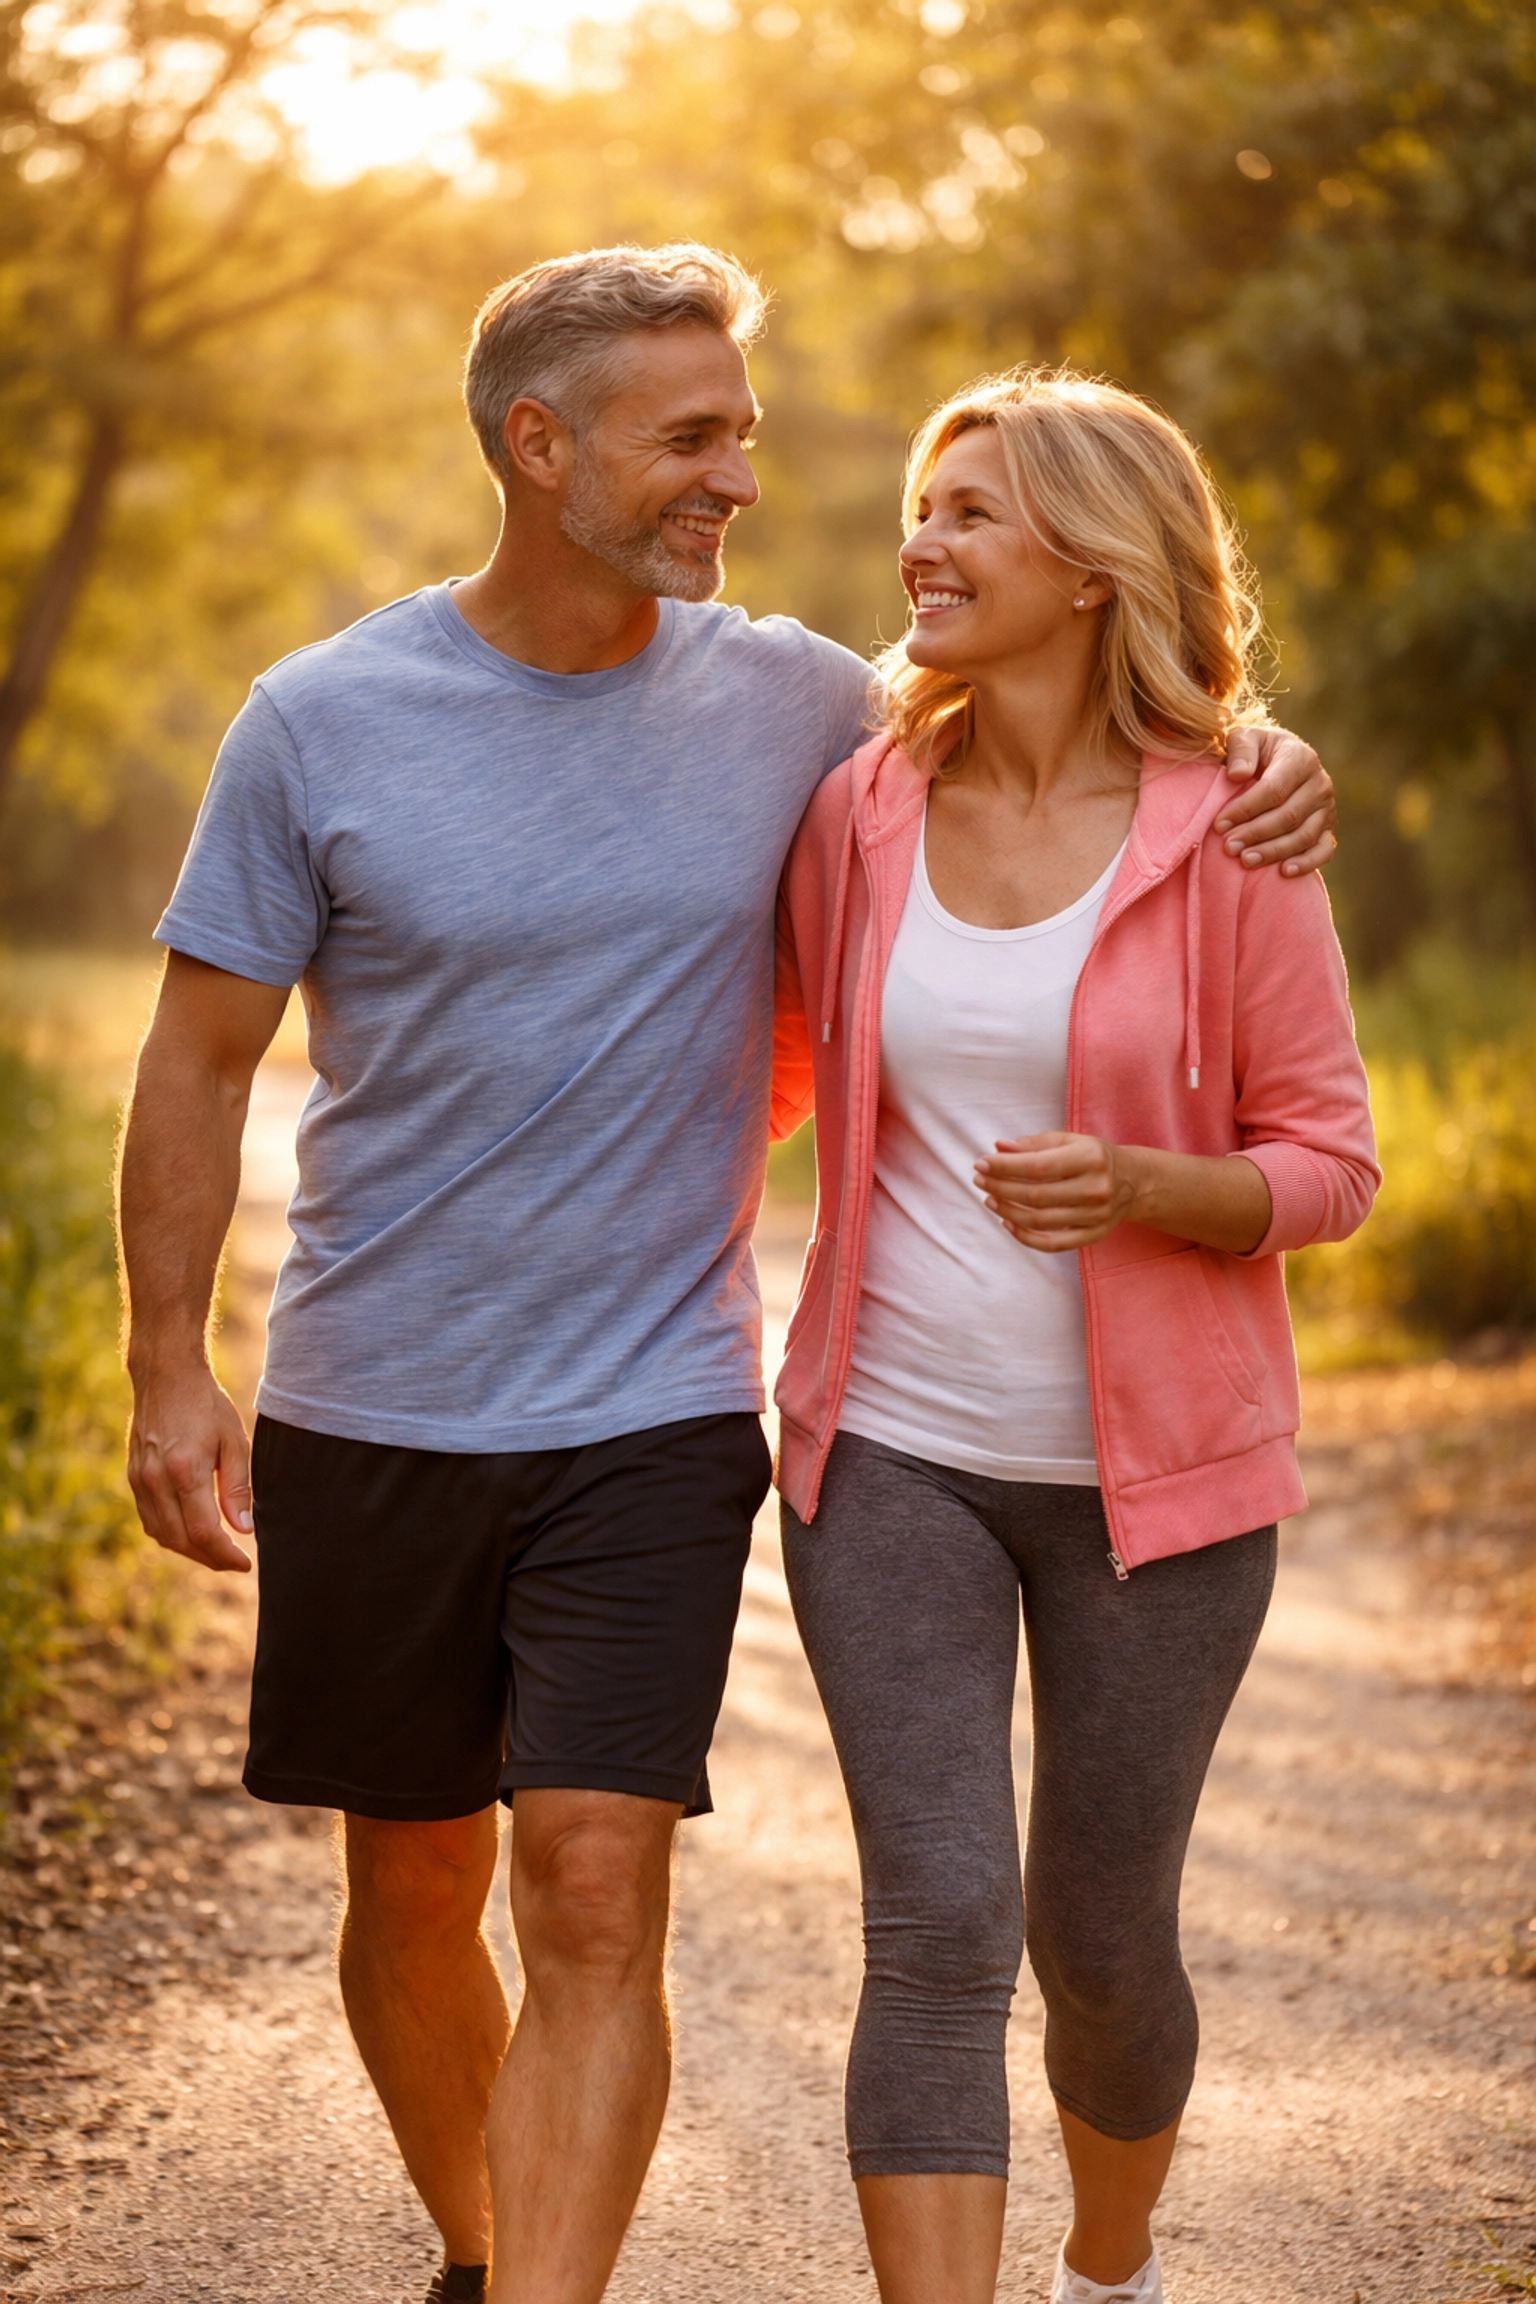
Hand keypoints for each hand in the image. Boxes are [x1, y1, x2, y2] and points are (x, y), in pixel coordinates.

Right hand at [127, 1362, 253, 1572]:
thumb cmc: (206, 1405)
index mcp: (185, 1471)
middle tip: (234, 1562)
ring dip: (190, 1551)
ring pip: (162, 1536)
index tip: (245, 1563)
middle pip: (181, 1541)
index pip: (204, 1532)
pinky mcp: (132, 1478)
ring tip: (216, 1552)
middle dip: (210, 1559)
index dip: (225, 1555)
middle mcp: (156, 1481)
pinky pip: (150, 1521)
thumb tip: (243, 1529)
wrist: (165, 1377)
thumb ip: (238, 1487)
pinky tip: (191, 1533)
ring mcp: (139, 1481)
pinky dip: (171, 1535)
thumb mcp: (234, 1440)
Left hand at [975, 1132, 1135, 1251]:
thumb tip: (998, 1148)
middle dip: (1001, 1188)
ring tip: (989, 1198)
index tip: (981, 1163)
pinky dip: (1024, 1237)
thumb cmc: (1094, 1157)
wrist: (1133, 1182)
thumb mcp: (1070, 1141)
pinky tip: (1007, 1222)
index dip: (1005, 1167)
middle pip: (1036, 1195)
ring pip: (1040, 1221)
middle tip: (980, 1180)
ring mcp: (1096, 1216)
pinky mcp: (1093, 1236)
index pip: (1038, 1166)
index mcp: (1090, 1158)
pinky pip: (1052, 1244)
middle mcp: (1096, 1189)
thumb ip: (1034, 1144)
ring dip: (1007, 1211)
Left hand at [1216, 725, 1336, 875]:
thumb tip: (1237, 775)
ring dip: (1273, 852)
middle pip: (1288, 816)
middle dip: (1256, 834)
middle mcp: (1319, 784)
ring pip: (1303, 836)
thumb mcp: (1245, 737)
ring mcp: (1327, 808)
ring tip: (1245, 861)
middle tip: (1228, 847)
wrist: (1276, 760)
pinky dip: (1306, 863)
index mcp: (1301, 759)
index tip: (1219, 824)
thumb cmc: (1255, 751)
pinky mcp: (1329, 829)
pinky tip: (1283, 872)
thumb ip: (1240, 749)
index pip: (1273, 790)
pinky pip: (1323, 850)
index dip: (1245, 809)